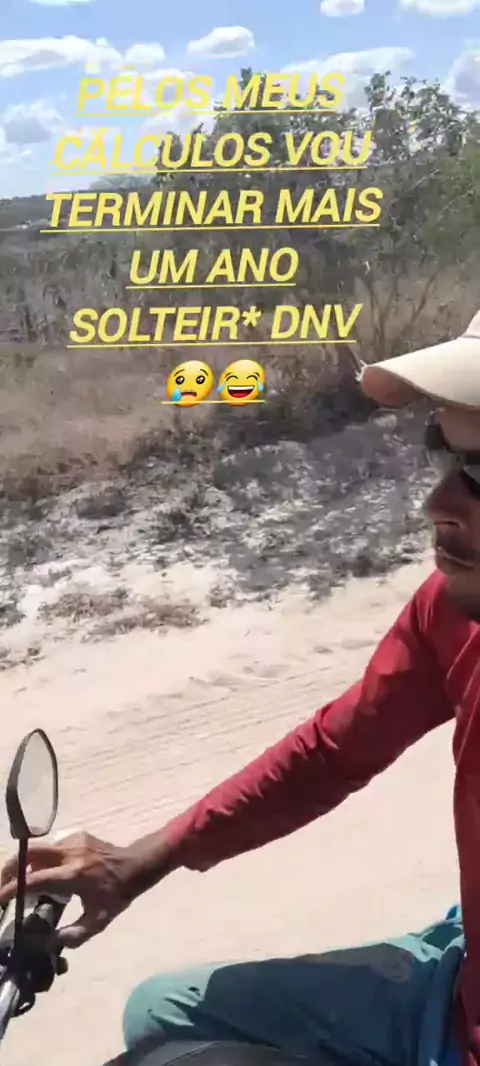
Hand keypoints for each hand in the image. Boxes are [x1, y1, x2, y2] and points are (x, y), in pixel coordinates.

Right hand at [0, 831, 144, 947]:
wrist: (136, 865)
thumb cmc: (117, 894)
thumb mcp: (99, 921)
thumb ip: (74, 935)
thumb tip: (49, 942)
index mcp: (73, 876)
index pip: (34, 880)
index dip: (13, 889)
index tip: (0, 898)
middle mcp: (69, 854)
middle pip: (28, 854)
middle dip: (9, 869)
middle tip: (2, 887)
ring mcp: (72, 841)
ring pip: (38, 848)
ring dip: (23, 864)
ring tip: (17, 882)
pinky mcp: (75, 835)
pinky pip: (50, 847)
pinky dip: (40, 859)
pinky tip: (41, 873)